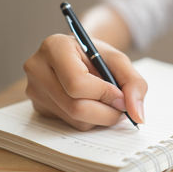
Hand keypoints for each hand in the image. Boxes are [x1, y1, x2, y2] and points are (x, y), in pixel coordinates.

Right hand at [23, 34, 146, 130]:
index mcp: (54, 47)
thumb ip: (134, 83)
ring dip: (100, 117)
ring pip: (75, 120)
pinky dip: (89, 119)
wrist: (79, 55)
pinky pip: (70, 124)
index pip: (77, 83)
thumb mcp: (119, 60)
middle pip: (75, 107)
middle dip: (106, 112)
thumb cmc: (97, 55)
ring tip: (106, 100)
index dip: (104, 94)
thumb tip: (137, 115)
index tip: (121, 95)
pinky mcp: (39, 108)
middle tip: (121, 107)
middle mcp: (37, 68)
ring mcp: (35, 91)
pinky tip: (91, 104)